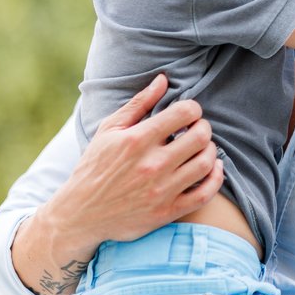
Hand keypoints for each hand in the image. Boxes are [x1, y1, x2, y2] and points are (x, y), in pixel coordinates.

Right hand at [14, 74, 222, 294]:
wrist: (79, 215)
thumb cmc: (94, 167)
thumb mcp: (109, 130)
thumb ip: (139, 103)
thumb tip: (164, 79)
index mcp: (137, 140)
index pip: (184, 113)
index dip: (193, 109)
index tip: (189, 113)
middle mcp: (152, 165)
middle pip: (200, 136)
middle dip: (204, 127)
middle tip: (197, 129)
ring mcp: (160, 190)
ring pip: (205, 163)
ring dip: (210, 150)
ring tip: (202, 148)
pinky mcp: (166, 212)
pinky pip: (204, 194)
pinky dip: (216, 178)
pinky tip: (213, 168)